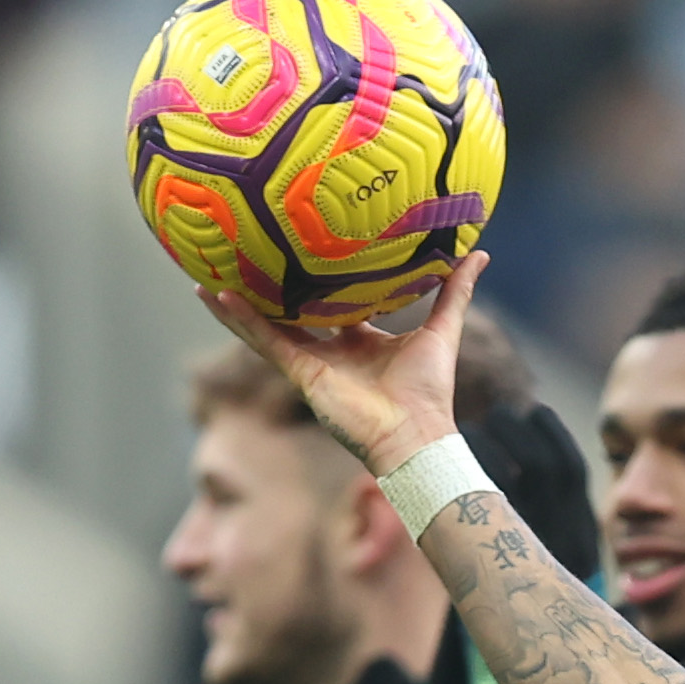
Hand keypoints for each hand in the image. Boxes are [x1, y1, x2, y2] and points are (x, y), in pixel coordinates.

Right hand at [197, 251, 488, 476]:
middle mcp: (332, 350)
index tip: (302, 248)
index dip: (317, 280)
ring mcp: (312, 362)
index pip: (332, 304)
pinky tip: (216, 295)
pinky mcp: (301, 373)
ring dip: (236, 303)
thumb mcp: (443, 329)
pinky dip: (241, 320)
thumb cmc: (431, 390)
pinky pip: (265, 341)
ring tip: (206, 274)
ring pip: (265, 325)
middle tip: (241, 255)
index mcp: (360, 341)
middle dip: (267, 288)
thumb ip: (455, 292)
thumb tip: (478, 253)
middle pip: (290, 312)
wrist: (417, 435)